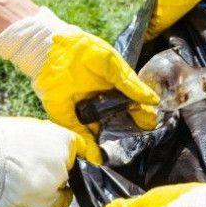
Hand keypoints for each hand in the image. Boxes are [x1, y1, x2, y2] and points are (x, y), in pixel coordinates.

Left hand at [0, 7, 159, 163]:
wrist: (53, 49)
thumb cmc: (85, 51)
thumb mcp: (112, 64)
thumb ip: (130, 83)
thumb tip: (152, 100)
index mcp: (115, 90)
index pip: (133, 107)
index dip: (142, 116)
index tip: (150, 124)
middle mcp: (102, 104)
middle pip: (119, 124)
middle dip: (128, 134)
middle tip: (137, 141)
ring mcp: (86, 113)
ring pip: (101, 133)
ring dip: (109, 144)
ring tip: (119, 153)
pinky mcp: (69, 119)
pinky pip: (81, 136)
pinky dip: (88, 147)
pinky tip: (97, 156)